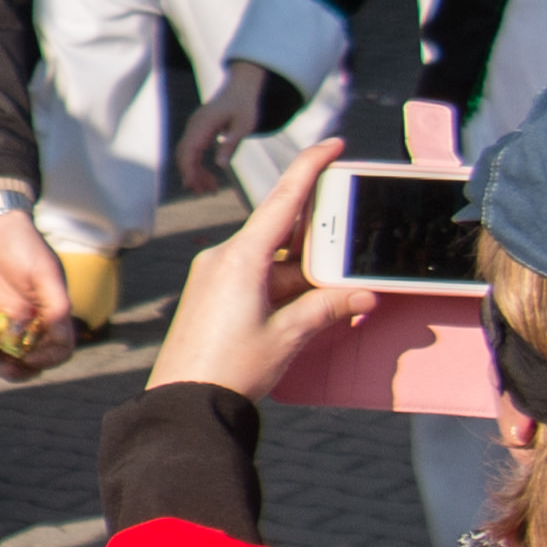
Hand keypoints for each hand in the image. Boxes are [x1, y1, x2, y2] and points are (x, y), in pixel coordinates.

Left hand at [0, 209, 77, 378]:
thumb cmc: (23, 245)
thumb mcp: (44, 274)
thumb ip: (56, 307)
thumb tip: (59, 339)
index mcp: (54, 311)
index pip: (60, 348)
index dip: (49, 359)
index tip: (29, 357)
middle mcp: (34, 318)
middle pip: (32, 359)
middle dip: (19, 369)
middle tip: (4, 369)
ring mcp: (10, 316)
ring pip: (5, 352)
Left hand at [148, 137, 377, 398]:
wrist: (182, 402)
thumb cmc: (229, 368)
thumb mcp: (288, 335)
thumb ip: (328, 308)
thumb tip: (364, 295)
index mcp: (241, 257)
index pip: (283, 199)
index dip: (311, 167)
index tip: (333, 144)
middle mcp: (224, 258)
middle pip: (282, 230)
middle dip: (321, 237)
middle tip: (353, 242)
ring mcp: (215, 275)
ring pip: (273, 258)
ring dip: (306, 269)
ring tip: (340, 286)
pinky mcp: (213, 294)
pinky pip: (257, 275)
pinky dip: (285, 283)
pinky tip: (309, 301)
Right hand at [178, 59, 270, 192]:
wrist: (242, 87)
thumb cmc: (245, 105)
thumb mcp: (244, 125)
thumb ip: (231, 143)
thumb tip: (221, 165)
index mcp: (203, 123)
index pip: (188, 149)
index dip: (187, 168)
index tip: (191, 185)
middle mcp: (194, 126)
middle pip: (184, 155)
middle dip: (191, 175)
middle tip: (204, 193)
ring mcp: (194, 129)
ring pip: (188, 156)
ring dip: (196, 174)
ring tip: (212, 190)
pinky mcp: (198, 132)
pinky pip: (194, 153)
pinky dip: (199, 166)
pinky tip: (210, 179)